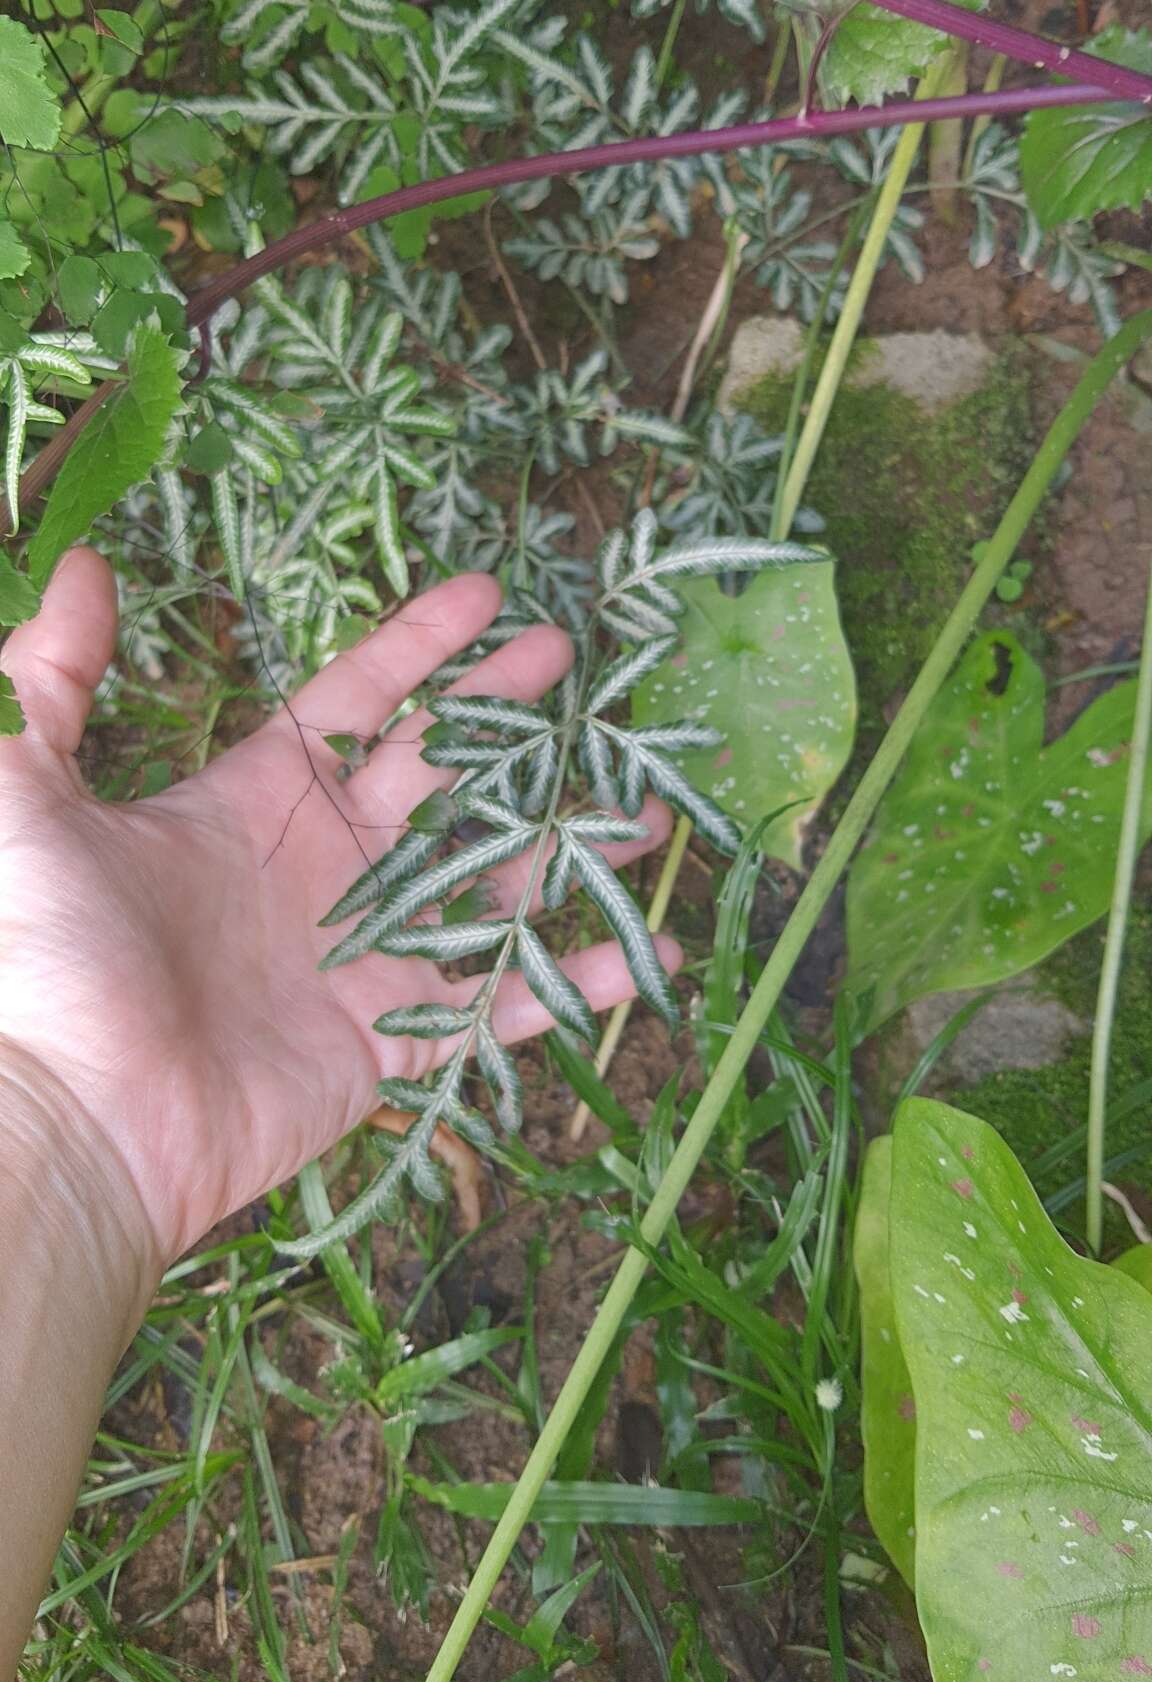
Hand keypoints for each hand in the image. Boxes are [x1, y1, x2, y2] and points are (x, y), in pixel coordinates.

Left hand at [0, 551, 677, 1264]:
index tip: (488, 597)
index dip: (420, 650)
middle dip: (510, 722)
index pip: (355, 706)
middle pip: (440, 780)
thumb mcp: (26, 792)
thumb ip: (51, 678)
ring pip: (486, 885)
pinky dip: (574, 983)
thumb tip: (76, 564)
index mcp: (249, 805)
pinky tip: (647, 952)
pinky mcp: (387, 1044)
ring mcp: (358, 958)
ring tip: (647, 809)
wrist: (69, 1117)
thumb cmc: (41, 957)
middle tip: (579, 671)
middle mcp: (318, 873)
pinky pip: (499, 1004)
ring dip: (565, 847)